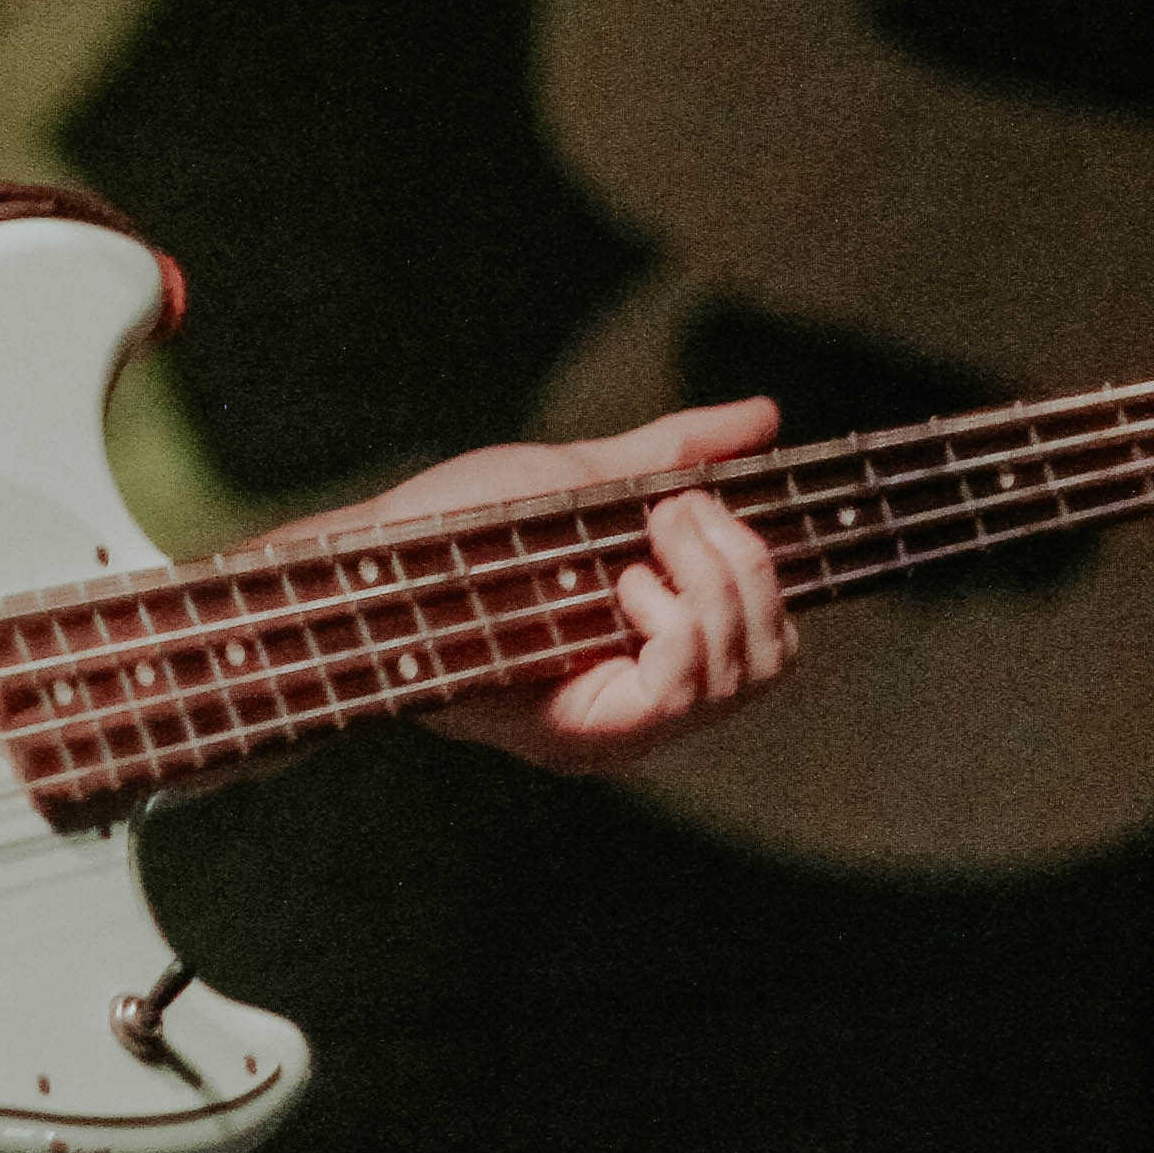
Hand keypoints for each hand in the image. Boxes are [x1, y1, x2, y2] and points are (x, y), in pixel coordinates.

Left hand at [293, 396, 794, 772]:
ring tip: (648, 536)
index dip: (766, 573)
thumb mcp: (588, 478)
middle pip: (774, 660)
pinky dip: (677, 620)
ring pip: (741, 676)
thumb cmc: (461, 523)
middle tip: (674, 514)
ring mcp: (618, 732)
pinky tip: (626, 580)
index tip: (704, 507)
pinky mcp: (583, 735)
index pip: (776, 646)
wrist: (377, 558)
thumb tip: (766, 417)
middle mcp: (646, 711)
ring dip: (713, 583)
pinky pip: (681, 693)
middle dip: (746, 568)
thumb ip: (676, 455)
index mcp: (654, 656)